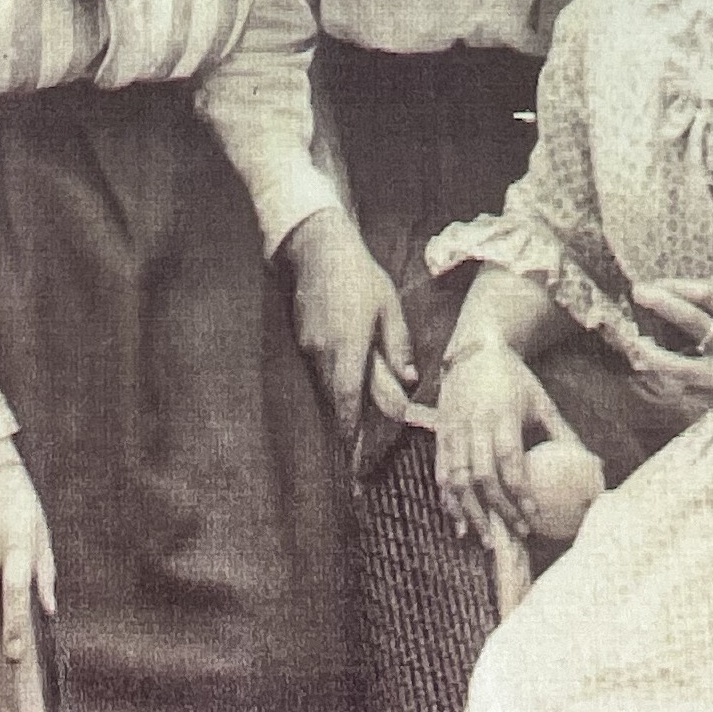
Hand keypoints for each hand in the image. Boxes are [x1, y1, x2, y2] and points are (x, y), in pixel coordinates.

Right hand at [277, 210, 413, 449]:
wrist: (317, 249)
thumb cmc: (359, 276)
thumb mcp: (389, 308)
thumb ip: (398, 346)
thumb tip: (408, 380)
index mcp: (348, 348)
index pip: (349, 401)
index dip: (353, 433)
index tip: (356, 460)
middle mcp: (324, 354)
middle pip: (338, 401)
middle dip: (350, 429)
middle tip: (361, 462)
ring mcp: (310, 347)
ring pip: (329, 386)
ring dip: (343, 405)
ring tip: (359, 431)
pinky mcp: (304, 339)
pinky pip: (322, 369)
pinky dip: (336, 382)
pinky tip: (347, 381)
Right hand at [432, 338, 567, 545]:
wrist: (472, 348)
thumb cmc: (514, 379)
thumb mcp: (541, 402)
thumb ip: (562, 434)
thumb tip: (592, 465)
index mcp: (502, 415)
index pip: (509, 460)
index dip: (520, 492)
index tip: (533, 516)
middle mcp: (473, 424)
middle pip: (481, 475)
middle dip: (498, 509)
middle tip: (517, 533)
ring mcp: (452, 430)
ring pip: (456, 479)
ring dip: (469, 512)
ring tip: (484, 538)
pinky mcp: (440, 434)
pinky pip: (440, 472)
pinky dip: (448, 499)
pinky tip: (457, 519)